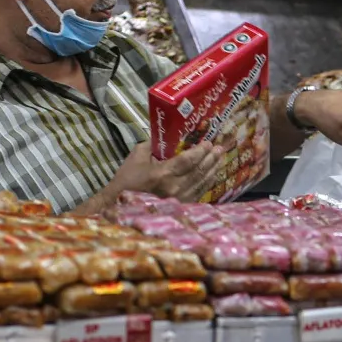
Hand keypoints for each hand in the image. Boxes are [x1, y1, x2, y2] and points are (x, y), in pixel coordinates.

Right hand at [111, 139, 231, 202]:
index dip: (200, 151)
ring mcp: (180, 199)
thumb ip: (154, 145)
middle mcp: (174, 187)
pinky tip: (213, 174)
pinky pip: (199, 192)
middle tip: (220, 148)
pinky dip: (207, 182)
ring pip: (202, 182)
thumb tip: (169, 136)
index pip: (187, 161)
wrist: (120, 204)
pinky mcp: (182, 206)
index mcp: (162, 174)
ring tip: (220, 158)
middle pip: (199, 171)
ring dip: (213, 169)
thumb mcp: (137, 156)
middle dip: (211, 158)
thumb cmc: (128, 180)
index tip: (209, 143)